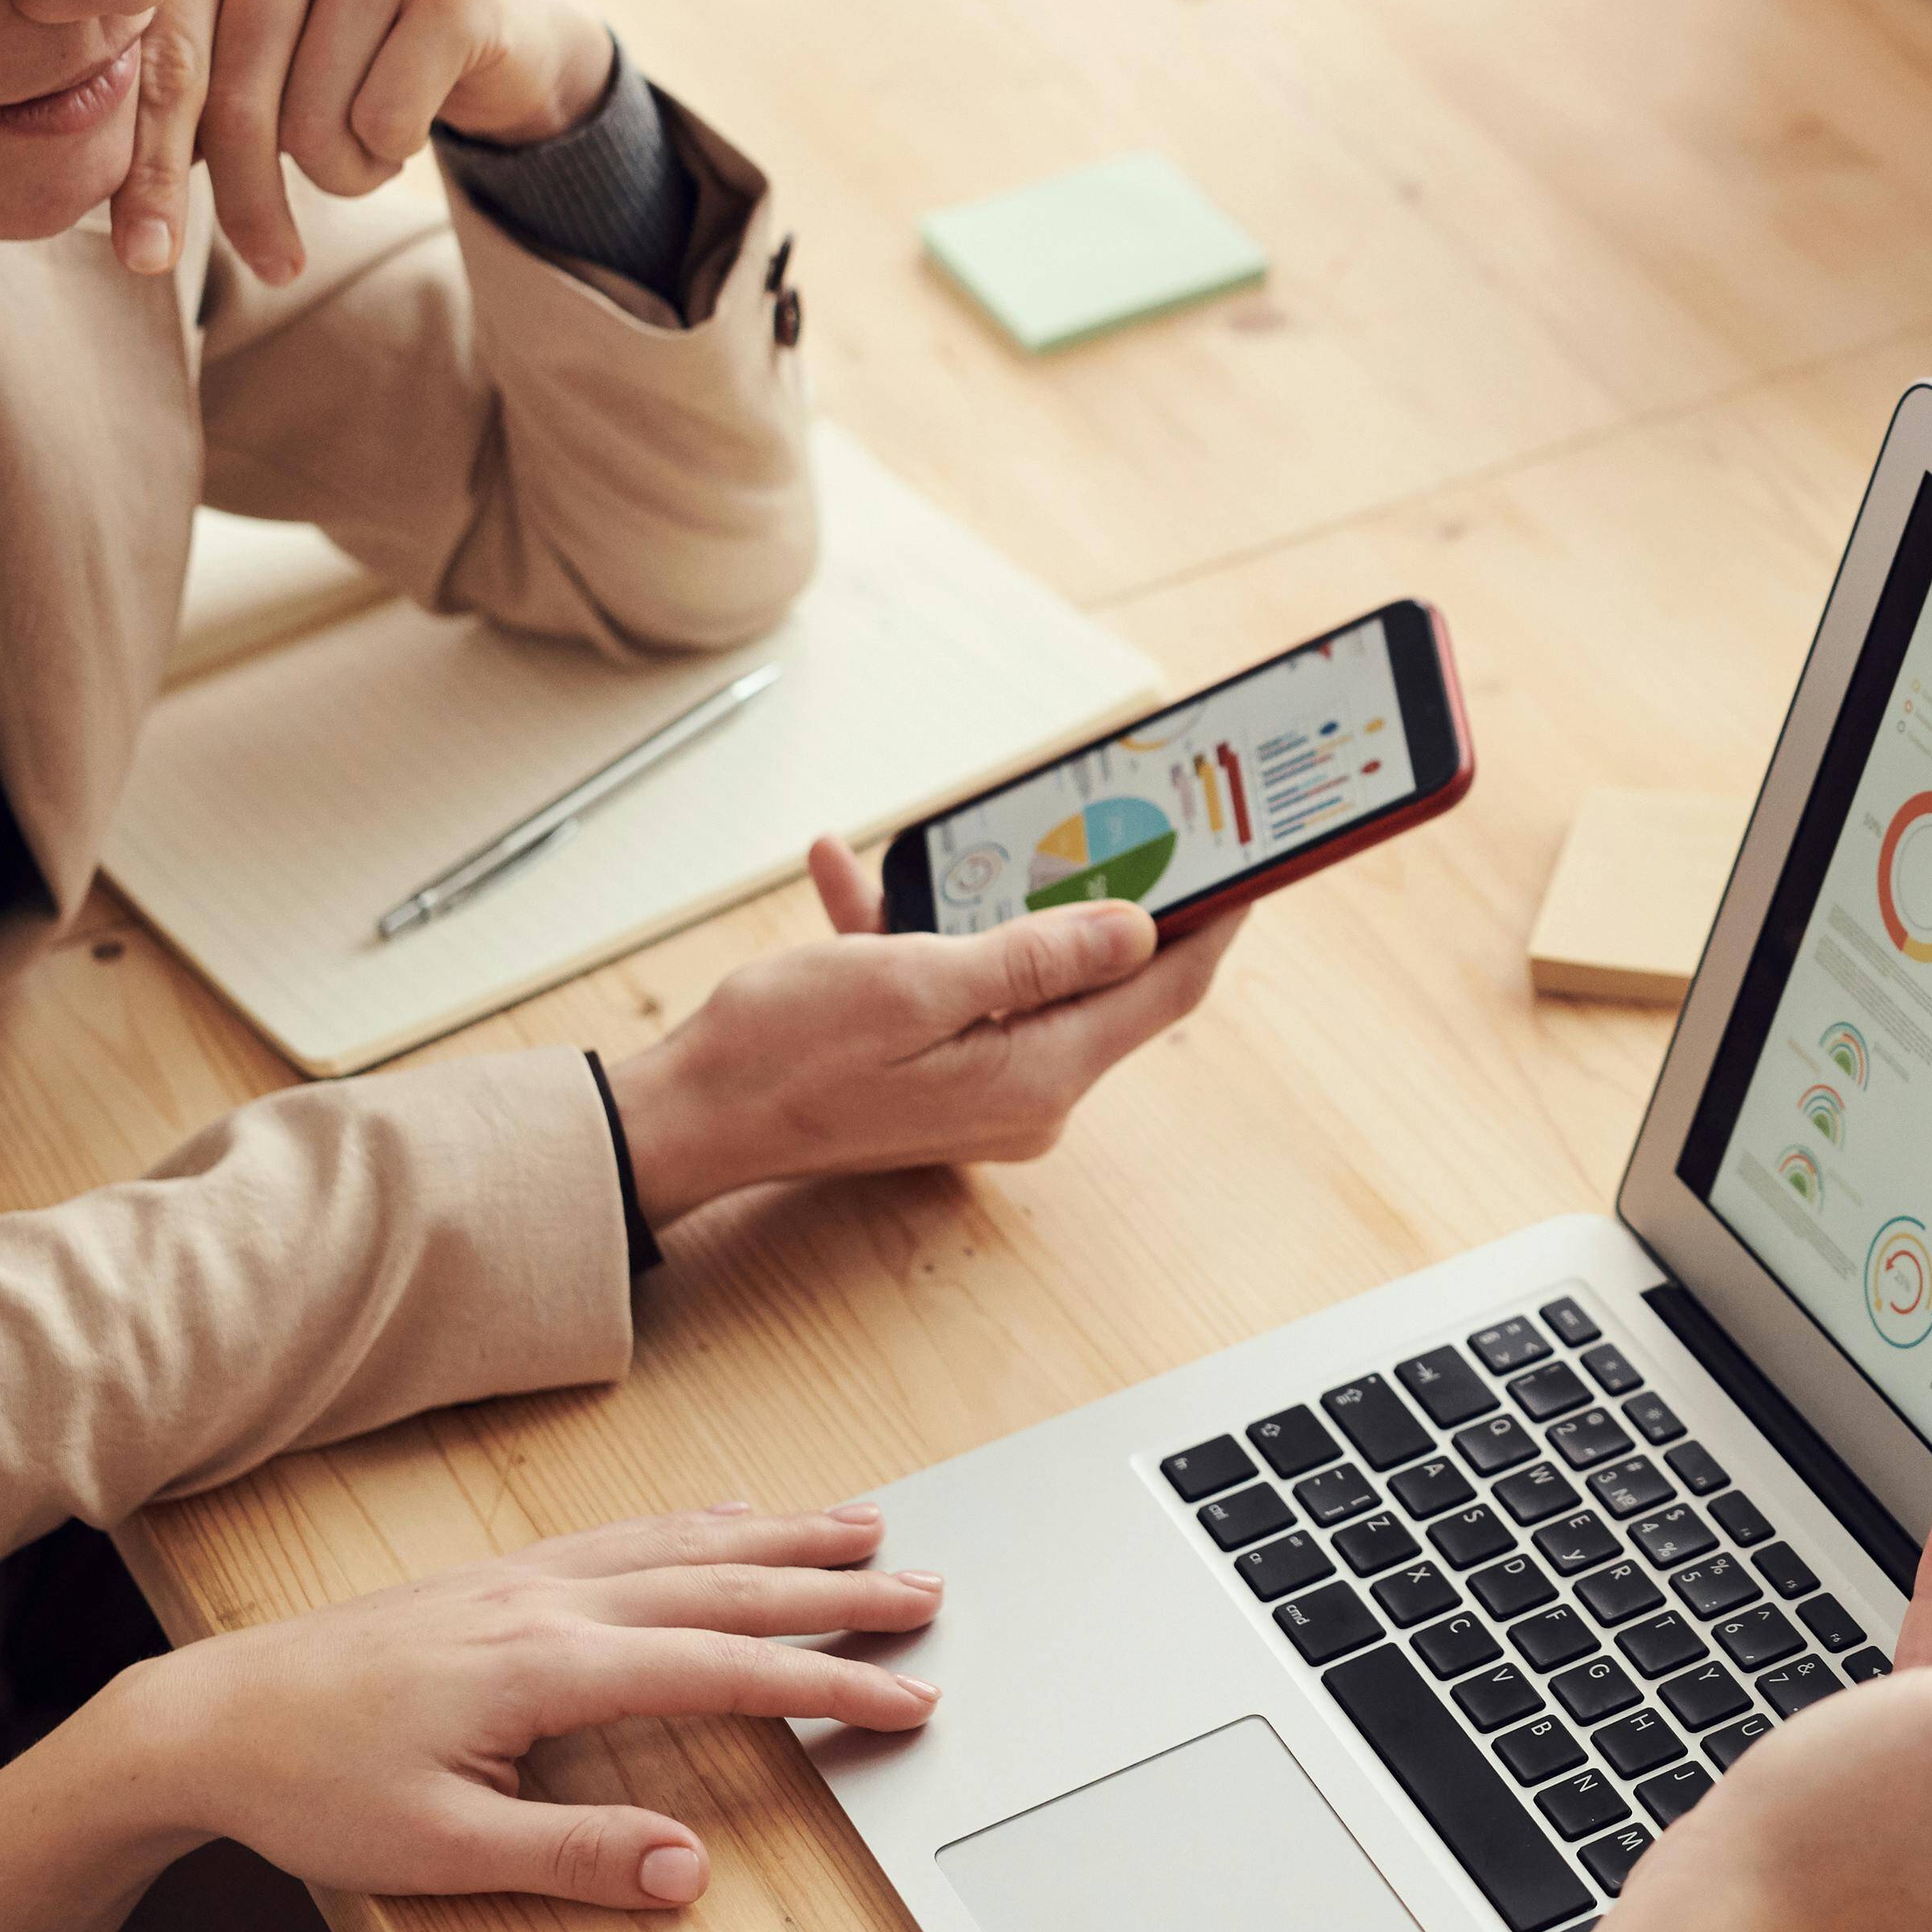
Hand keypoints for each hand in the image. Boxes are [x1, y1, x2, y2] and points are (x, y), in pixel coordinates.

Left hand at [90, 1503, 944, 1909]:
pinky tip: (732, 1514)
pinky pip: (628, 1533)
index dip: (827, 1684)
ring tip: (868, 1523)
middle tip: (928, 1591)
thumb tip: (689, 1869)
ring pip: (686, 1542)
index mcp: (549, 1667)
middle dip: (837, 1586)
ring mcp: (527, 1579)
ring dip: (785, 1533)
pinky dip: (701, 1520)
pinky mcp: (500, 1578)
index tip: (908, 1695)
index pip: (725, 1669)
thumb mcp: (439, 1851)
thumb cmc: (312, 1787)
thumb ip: (573, 1856)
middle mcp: (552, 1602)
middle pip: (728, 1583)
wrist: (208, 1717)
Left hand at [116, 0, 621, 282]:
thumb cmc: (332, 52)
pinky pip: (388, 120)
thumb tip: (70, 191)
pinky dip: (392, 153)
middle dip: (249, 201)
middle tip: (273, 265)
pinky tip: (406, 122)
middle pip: (237, 98)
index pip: (163, 61)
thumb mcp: (240, 61)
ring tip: (362, 145)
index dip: (150, 169)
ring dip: (340, 173)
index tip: (143, 258)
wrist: (482, 26)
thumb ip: (164, 92)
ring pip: (315, 121)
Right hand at [602, 840, 1244, 1222]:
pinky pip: (954, 989)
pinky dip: (917, 932)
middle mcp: (1028, 1093)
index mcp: (1040, 1074)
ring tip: (962, 834)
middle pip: (1105, 978)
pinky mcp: (937, 1074)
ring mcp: (983, 1089)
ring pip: (1024, 972)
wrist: (682, 1119)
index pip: (1166, 988)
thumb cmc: (784, 1055)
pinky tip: (854, 874)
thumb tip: (1141, 929)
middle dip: (1104, 889)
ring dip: (990, 902)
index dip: (1214, 917)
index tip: (1250, 857)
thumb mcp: (917, 984)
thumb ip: (1037, 956)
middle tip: (1122, 812)